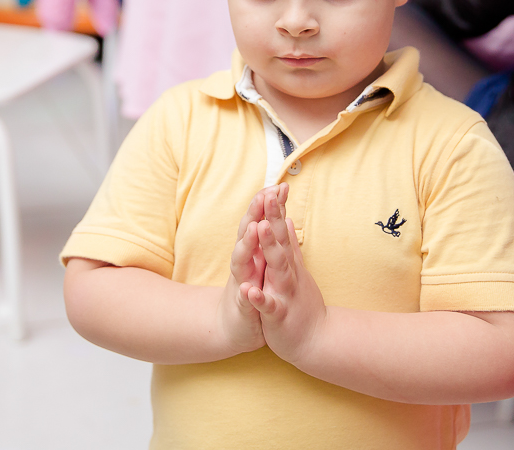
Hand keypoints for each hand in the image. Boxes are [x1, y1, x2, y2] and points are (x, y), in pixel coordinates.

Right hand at [216, 185, 286, 354]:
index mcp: (253, 253)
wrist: (234, 329)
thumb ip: (267, 237)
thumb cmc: (251, 291)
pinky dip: (247, 294)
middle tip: (265, 193)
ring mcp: (241, 283)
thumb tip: (274, 211)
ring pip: (242, 261)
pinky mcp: (242, 307)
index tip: (279, 185)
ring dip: (246, 244)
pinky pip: (245, 300)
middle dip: (255, 214)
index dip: (267, 205)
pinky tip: (248, 289)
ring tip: (254, 228)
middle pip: (247, 233)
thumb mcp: (261, 261)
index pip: (259, 223)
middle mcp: (245, 263)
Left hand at [247, 183, 328, 365]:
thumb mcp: (297, 270)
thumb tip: (287, 220)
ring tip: (261, 229)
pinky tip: (250, 290)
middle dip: (273, 219)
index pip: (281, 231)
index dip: (277, 209)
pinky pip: (268, 306)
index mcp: (288, 264)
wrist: (317, 341)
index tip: (275, 185)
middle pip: (280, 242)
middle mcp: (288, 274)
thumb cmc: (303, 305)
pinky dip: (259, 298)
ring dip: (270, 248)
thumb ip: (291, 245)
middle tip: (270, 195)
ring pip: (277, 268)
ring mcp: (285, 293)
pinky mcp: (279, 315)